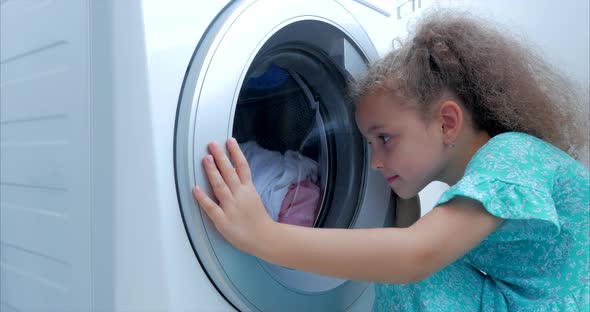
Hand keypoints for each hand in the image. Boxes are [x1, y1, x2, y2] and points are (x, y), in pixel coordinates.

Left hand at [192, 138, 273, 255]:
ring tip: (206, 158)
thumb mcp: (254, 197)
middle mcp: (240, 196)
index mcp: (248, 190)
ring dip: (212, 171)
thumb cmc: (258, 220)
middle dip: (220, 157)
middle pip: (229, 172)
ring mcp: (231, 207)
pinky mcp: (223, 220)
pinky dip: (203, 198)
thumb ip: (244, 185)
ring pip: (220, 186)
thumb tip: (235, 171)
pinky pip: (211, 207)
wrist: (265, 238)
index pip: (242, 167)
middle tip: (212, 144)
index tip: (229, 141)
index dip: (235, 152)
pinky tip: (195, 189)